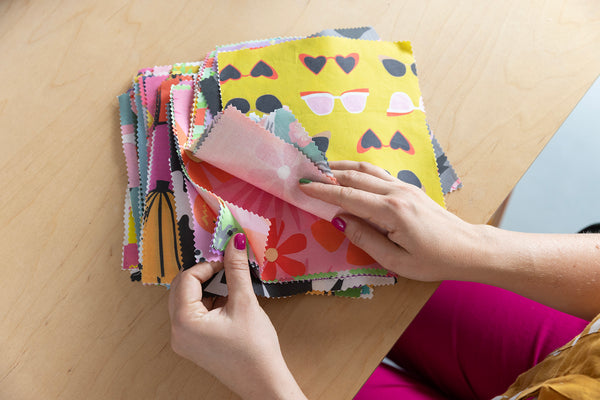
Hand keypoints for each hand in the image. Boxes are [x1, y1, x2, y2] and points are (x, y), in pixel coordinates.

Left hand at [169, 233, 305, 399]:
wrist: (264, 382)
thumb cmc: (254, 348)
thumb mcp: (244, 302)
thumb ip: (236, 269)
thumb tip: (234, 241)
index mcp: (184, 321)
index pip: (187, 279)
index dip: (207, 265)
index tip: (227, 260)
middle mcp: (177, 332)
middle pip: (182, 289)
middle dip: (204, 275)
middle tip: (227, 269)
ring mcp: (183, 340)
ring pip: (187, 300)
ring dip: (207, 289)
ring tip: (231, 291)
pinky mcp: (193, 344)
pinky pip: (193, 314)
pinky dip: (208, 303)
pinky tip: (229, 306)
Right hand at [299, 161, 487, 281]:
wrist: (468, 248)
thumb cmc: (433, 260)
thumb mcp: (396, 260)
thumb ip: (365, 239)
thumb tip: (340, 220)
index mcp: (391, 211)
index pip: (348, 196)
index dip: (322, 191)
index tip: (302, 185)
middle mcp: (396, 192)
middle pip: (354, 176)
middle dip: (327, 174)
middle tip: (305, 172)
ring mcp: (404, 186)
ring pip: (366, 169)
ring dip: (342, 166)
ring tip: (321, 167)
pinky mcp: (408, 187)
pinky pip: (378, 173)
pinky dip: (358, 169)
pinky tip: (349, 171)